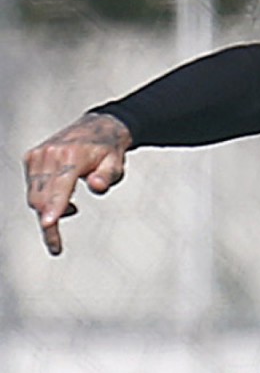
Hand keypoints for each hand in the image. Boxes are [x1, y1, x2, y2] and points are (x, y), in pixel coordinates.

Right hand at [23, 112, 132, 255]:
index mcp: (71, 155)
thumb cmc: (108, 150)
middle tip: (56, 246)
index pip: (60, 186)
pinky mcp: (31, 158)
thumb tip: (97, 186)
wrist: (96, 127)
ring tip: (72, 209)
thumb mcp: (116, 165)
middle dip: (48, 224)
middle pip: (42, 198)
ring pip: (34, 196)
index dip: (54, 208)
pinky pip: (32, 188)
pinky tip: (63, 199)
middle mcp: (50, 154)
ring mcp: (38, 155)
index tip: (48, 225)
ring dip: (47, 212)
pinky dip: (44, 200)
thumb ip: (106, 177)